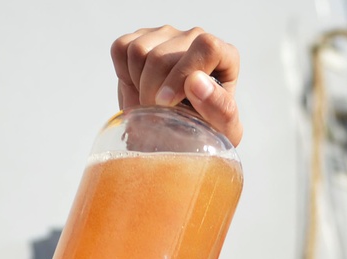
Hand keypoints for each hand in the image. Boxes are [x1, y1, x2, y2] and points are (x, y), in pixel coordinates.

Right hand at [111, 25, 241, 145]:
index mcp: (223, 56)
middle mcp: (194, 39)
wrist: (186, 134)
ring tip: (150, 107)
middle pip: (163, 55)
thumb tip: (196, 82)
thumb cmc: (211, 130)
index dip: (183, 74)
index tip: (168, 104)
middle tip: (156, 119)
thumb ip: (221, 110)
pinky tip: (139, 91)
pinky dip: (124, 75)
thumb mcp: (224, 131)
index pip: (206, 47)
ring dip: (138, 87)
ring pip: (139, 51)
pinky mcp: (142, 37)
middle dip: (153, 93)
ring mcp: (166, 35)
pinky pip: (122, 48)